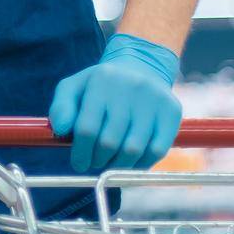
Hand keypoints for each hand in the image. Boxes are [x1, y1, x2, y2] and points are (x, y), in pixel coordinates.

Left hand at [49, 32, 181, 171]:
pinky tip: (131, 164)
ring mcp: (153, 100)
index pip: (87, 128)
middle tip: (94, 164)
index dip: (81, 153)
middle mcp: (130, 88)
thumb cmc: (101, 86)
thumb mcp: (74, 87)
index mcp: (101, 80)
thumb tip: (61, 129)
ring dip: (118, 166)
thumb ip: (61, 107)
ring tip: (110, 165)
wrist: (142, 67)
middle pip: (110, 142)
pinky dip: (141, 165)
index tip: (78, 164)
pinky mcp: (172, 112)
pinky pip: (157, 150)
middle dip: (98, 160)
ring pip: (133, 150)